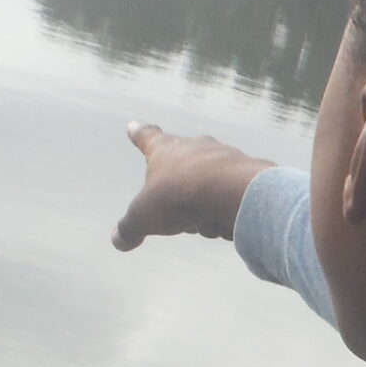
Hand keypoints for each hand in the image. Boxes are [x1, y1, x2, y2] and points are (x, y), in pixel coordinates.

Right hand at [113, 122, 275, 250]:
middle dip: (179, 195)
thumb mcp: (144, 218)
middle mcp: (195, 146)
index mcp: (164, 149)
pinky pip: (231, 199)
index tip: (133, 125)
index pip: (147, 137)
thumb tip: (118, 241)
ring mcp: (224, 156)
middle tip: (180, 211)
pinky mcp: (247, 173)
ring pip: (208, 189)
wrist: (232, 191)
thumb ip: (129, 229)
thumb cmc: (180, 197)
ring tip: (205, 219)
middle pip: (181, 170)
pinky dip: (226, 212)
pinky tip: (226, 221)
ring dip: (204, 210)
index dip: (138, 134)